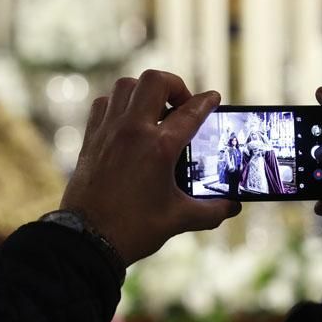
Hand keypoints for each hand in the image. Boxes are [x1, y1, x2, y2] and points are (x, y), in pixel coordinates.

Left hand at [61, 70, 241, 263]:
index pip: (191, 111)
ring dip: (144, 91)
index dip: (207, 101)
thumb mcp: (179, 219)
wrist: (88, 240)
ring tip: (155, 110)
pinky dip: (118, 104)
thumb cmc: (134, 229)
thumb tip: (233, 207)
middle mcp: (133, 131)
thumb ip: (211, 211)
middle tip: (182, 104)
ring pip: (126, 86)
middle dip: (174, 85)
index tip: (214, 98)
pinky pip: (104, 104)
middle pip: (155, 81)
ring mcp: (108, 131)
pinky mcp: (90, 139)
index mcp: (159, 147)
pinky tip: (127, 121)